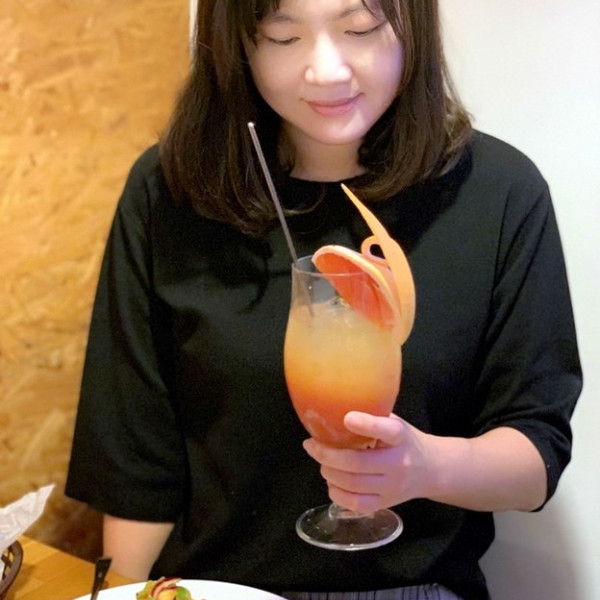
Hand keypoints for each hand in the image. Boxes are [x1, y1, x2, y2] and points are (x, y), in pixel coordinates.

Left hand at [302, 411, 433, 512]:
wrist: (431, 470)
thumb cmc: (404, 441)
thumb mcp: (394, 422)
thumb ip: (372, 416)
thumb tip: (334, 407)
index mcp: (400, 437)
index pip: (387, 431)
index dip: (367, 425)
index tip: (347, 418)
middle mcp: (398, 463)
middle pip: (358, 463)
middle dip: (327, 455)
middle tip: (312, 446)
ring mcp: (392, 487)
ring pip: (353, 484)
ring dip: (329, 473)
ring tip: (322, 463)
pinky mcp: (386, 503)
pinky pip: (356, 504)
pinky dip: (337, 493)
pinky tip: (332, 482)